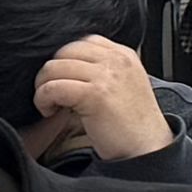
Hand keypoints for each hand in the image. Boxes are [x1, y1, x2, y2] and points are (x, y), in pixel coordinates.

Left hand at [30, 31, 169, 163]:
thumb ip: (105, 71)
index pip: (84, 42)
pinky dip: (43, 100)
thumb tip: (68, 69)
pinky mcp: (94, 94)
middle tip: (52, 94)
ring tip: (51, 104)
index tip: (65, 79)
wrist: (147, 149)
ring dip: (44, 87)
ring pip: (54, 68)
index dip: (67, 60)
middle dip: (52, 72)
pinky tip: (50, 111)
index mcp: (124, 55)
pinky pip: (53, 88)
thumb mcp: (125, 86)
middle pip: (65, 51)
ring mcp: (106, 75)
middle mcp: (116, 60)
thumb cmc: (133, 126)